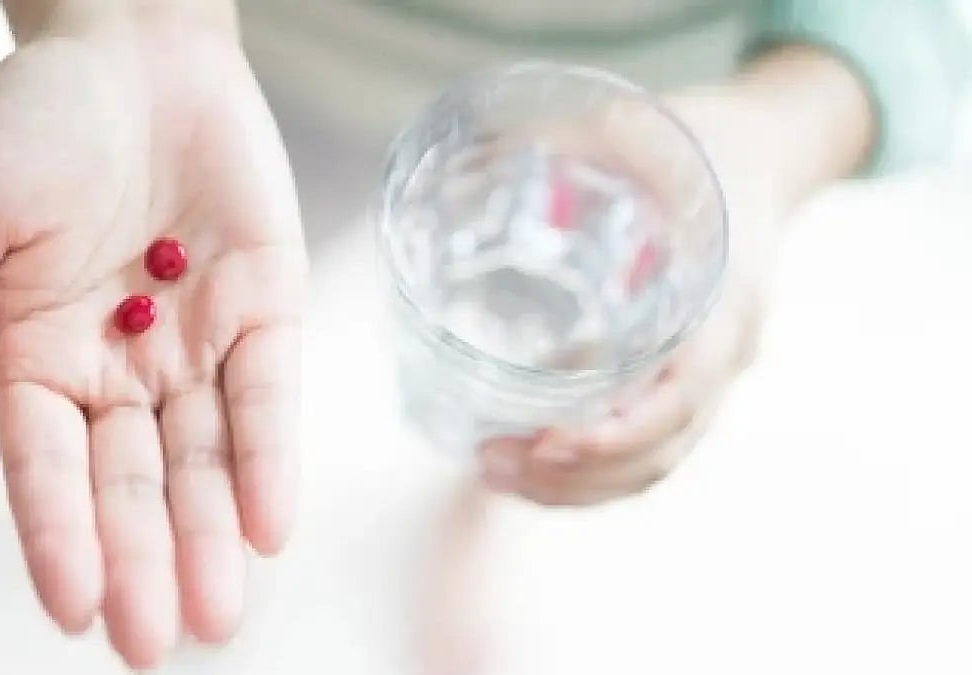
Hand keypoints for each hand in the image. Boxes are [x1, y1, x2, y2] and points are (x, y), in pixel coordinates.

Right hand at [0, 6, 304, 667]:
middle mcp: (117, 368)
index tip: (70, 609)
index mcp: (35, 357)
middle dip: (142, 560)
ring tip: (217, 611)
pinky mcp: (263, 310)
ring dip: (209, 532)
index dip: (57, 536)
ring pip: (204, 456)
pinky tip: (269, 522)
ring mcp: (193, 344)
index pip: (45, 468)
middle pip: (131, 480)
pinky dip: (270, 454)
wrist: (135, 49)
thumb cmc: (36, 121)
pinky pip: (268, 393)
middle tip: (154, 641)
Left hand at [477, 91, 784, 506]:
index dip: (622, 431)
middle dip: (578, 474)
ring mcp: (710, 371)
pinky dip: (595, 476)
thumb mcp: (640, 125)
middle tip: (494, 463)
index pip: (684, 391)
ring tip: (496, 476)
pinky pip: (650, 448)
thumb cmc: (700, 140)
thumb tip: (478, 159)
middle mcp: (726, 348)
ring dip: (578, 488)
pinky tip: (532, 472)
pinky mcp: (685, 379)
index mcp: (724, 295)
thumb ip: (569, 143)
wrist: (762, 154)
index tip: (551, 443)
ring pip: (655, 462)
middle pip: (662, 447)